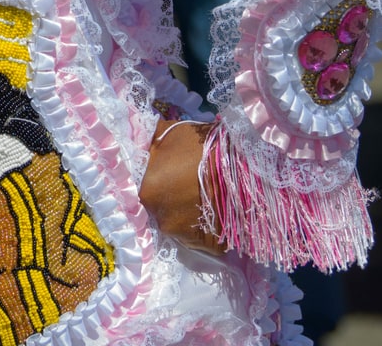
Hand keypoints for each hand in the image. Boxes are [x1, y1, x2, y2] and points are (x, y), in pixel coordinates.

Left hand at [138, 119, 223, 253]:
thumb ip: (147, 148)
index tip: (159, 180)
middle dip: (167, 202)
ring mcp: (188, 237)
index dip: (149, 187)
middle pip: (158, 213)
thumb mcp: (165, 134)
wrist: (243, 161)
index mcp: (147, 193)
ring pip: (179, 227)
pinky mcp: (212, 246)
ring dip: (185, 216)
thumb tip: (138, 150)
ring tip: (199, 198)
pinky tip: (212, 211)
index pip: (138, 195)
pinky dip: (205, 227)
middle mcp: (164, 221)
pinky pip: (201, 238)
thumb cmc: (200, 145)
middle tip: (181, 187)